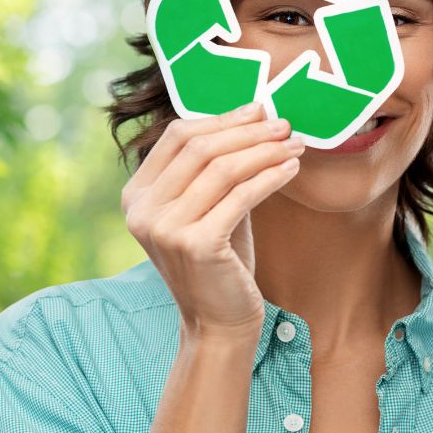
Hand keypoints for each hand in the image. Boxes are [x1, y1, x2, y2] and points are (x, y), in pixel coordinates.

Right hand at [121, 102, 303, 339]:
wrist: (217, 323)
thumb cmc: (218, 261)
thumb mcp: (207, 207)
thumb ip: (217, 168)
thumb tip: (255, 117)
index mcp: (137, 195)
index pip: (177, 137)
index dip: (220, 119)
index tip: (257, 110)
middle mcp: (143, 210)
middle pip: (200, 147)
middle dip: (248, 131)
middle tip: (284, 124)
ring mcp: (166, 228)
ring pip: (223, 168)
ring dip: (265, 150)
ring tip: (295, 143)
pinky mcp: (197, 245)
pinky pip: (242, 195)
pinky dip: (271, 177)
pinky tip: (291, 169)